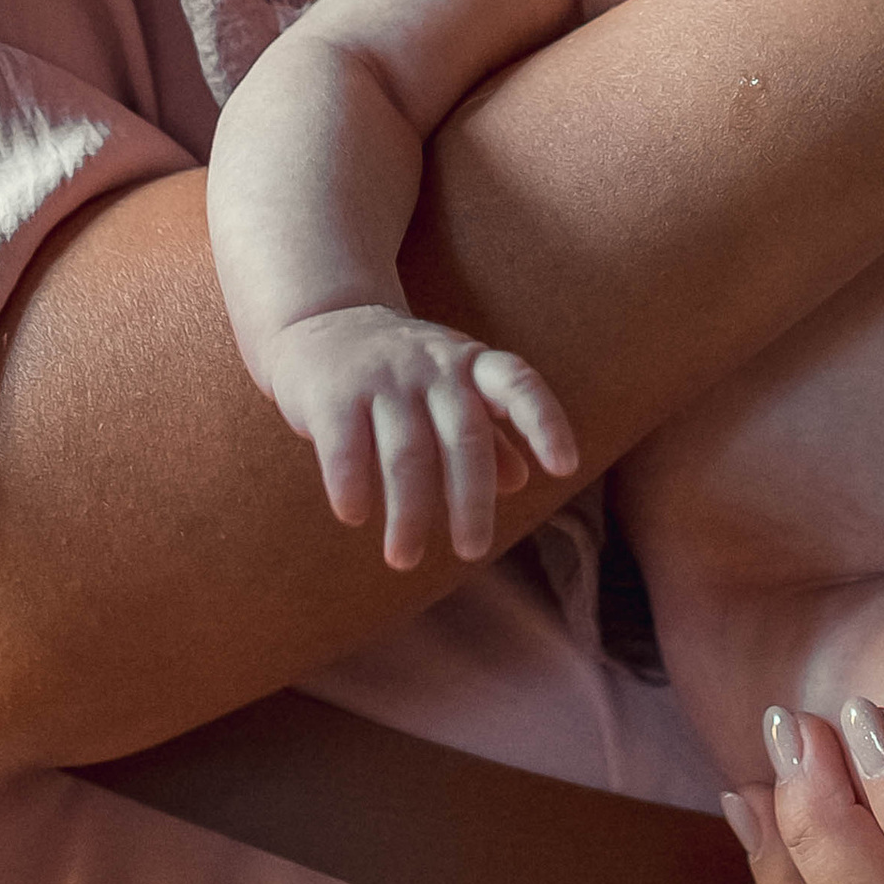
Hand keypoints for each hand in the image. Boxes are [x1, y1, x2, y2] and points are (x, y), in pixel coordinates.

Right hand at [263, 307, 578, 570]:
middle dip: (471, 500)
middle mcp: (431, 367)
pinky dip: (351, 485)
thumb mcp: (449, 387)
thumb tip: (521, 480)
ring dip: (409, 512)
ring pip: (406, 453)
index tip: (566, 468)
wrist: (317, 324)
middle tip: (473, 551)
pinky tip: (355, 517)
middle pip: (464, 436)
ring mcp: (381, 377)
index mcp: (468, 365)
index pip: (519, 384)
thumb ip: (486, 432)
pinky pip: (346, 447)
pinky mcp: (332, 393)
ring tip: (405, 559)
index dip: (545, 423)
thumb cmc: (400, 370)